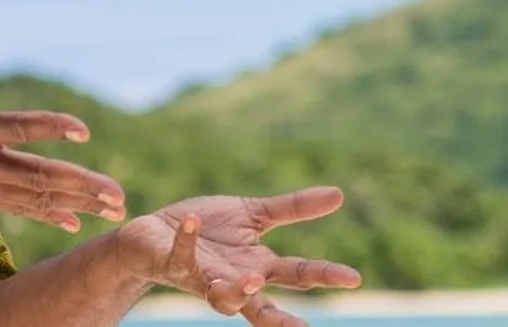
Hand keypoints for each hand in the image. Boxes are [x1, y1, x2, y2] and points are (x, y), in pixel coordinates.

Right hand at [0, 0, 125, 231]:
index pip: (13, 128)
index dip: (48, 128)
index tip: (84, 129)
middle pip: (37, 176)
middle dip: (80, 185)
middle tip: (118, 196)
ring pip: (35, 196)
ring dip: (77, 201)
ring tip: (114, 208)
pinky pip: (19, 206)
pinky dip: (48, 213)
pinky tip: (75, 221)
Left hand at [114, 188, 363, 325]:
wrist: (154, 231)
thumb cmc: (206, 230)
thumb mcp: (252, 214)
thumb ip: (292, 209)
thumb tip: (338, 194)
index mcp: (256, 267)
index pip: (296, 276)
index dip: (323, 276)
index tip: (353, 278)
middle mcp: (233, 280)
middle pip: (261, 304)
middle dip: (281, 319)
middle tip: (302, 326)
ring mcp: (203, 277)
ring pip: (220, 299)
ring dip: (236, 293)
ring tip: (252, 279)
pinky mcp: (174, 263)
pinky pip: (181, 258)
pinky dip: (188, 240)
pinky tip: (193, 222)